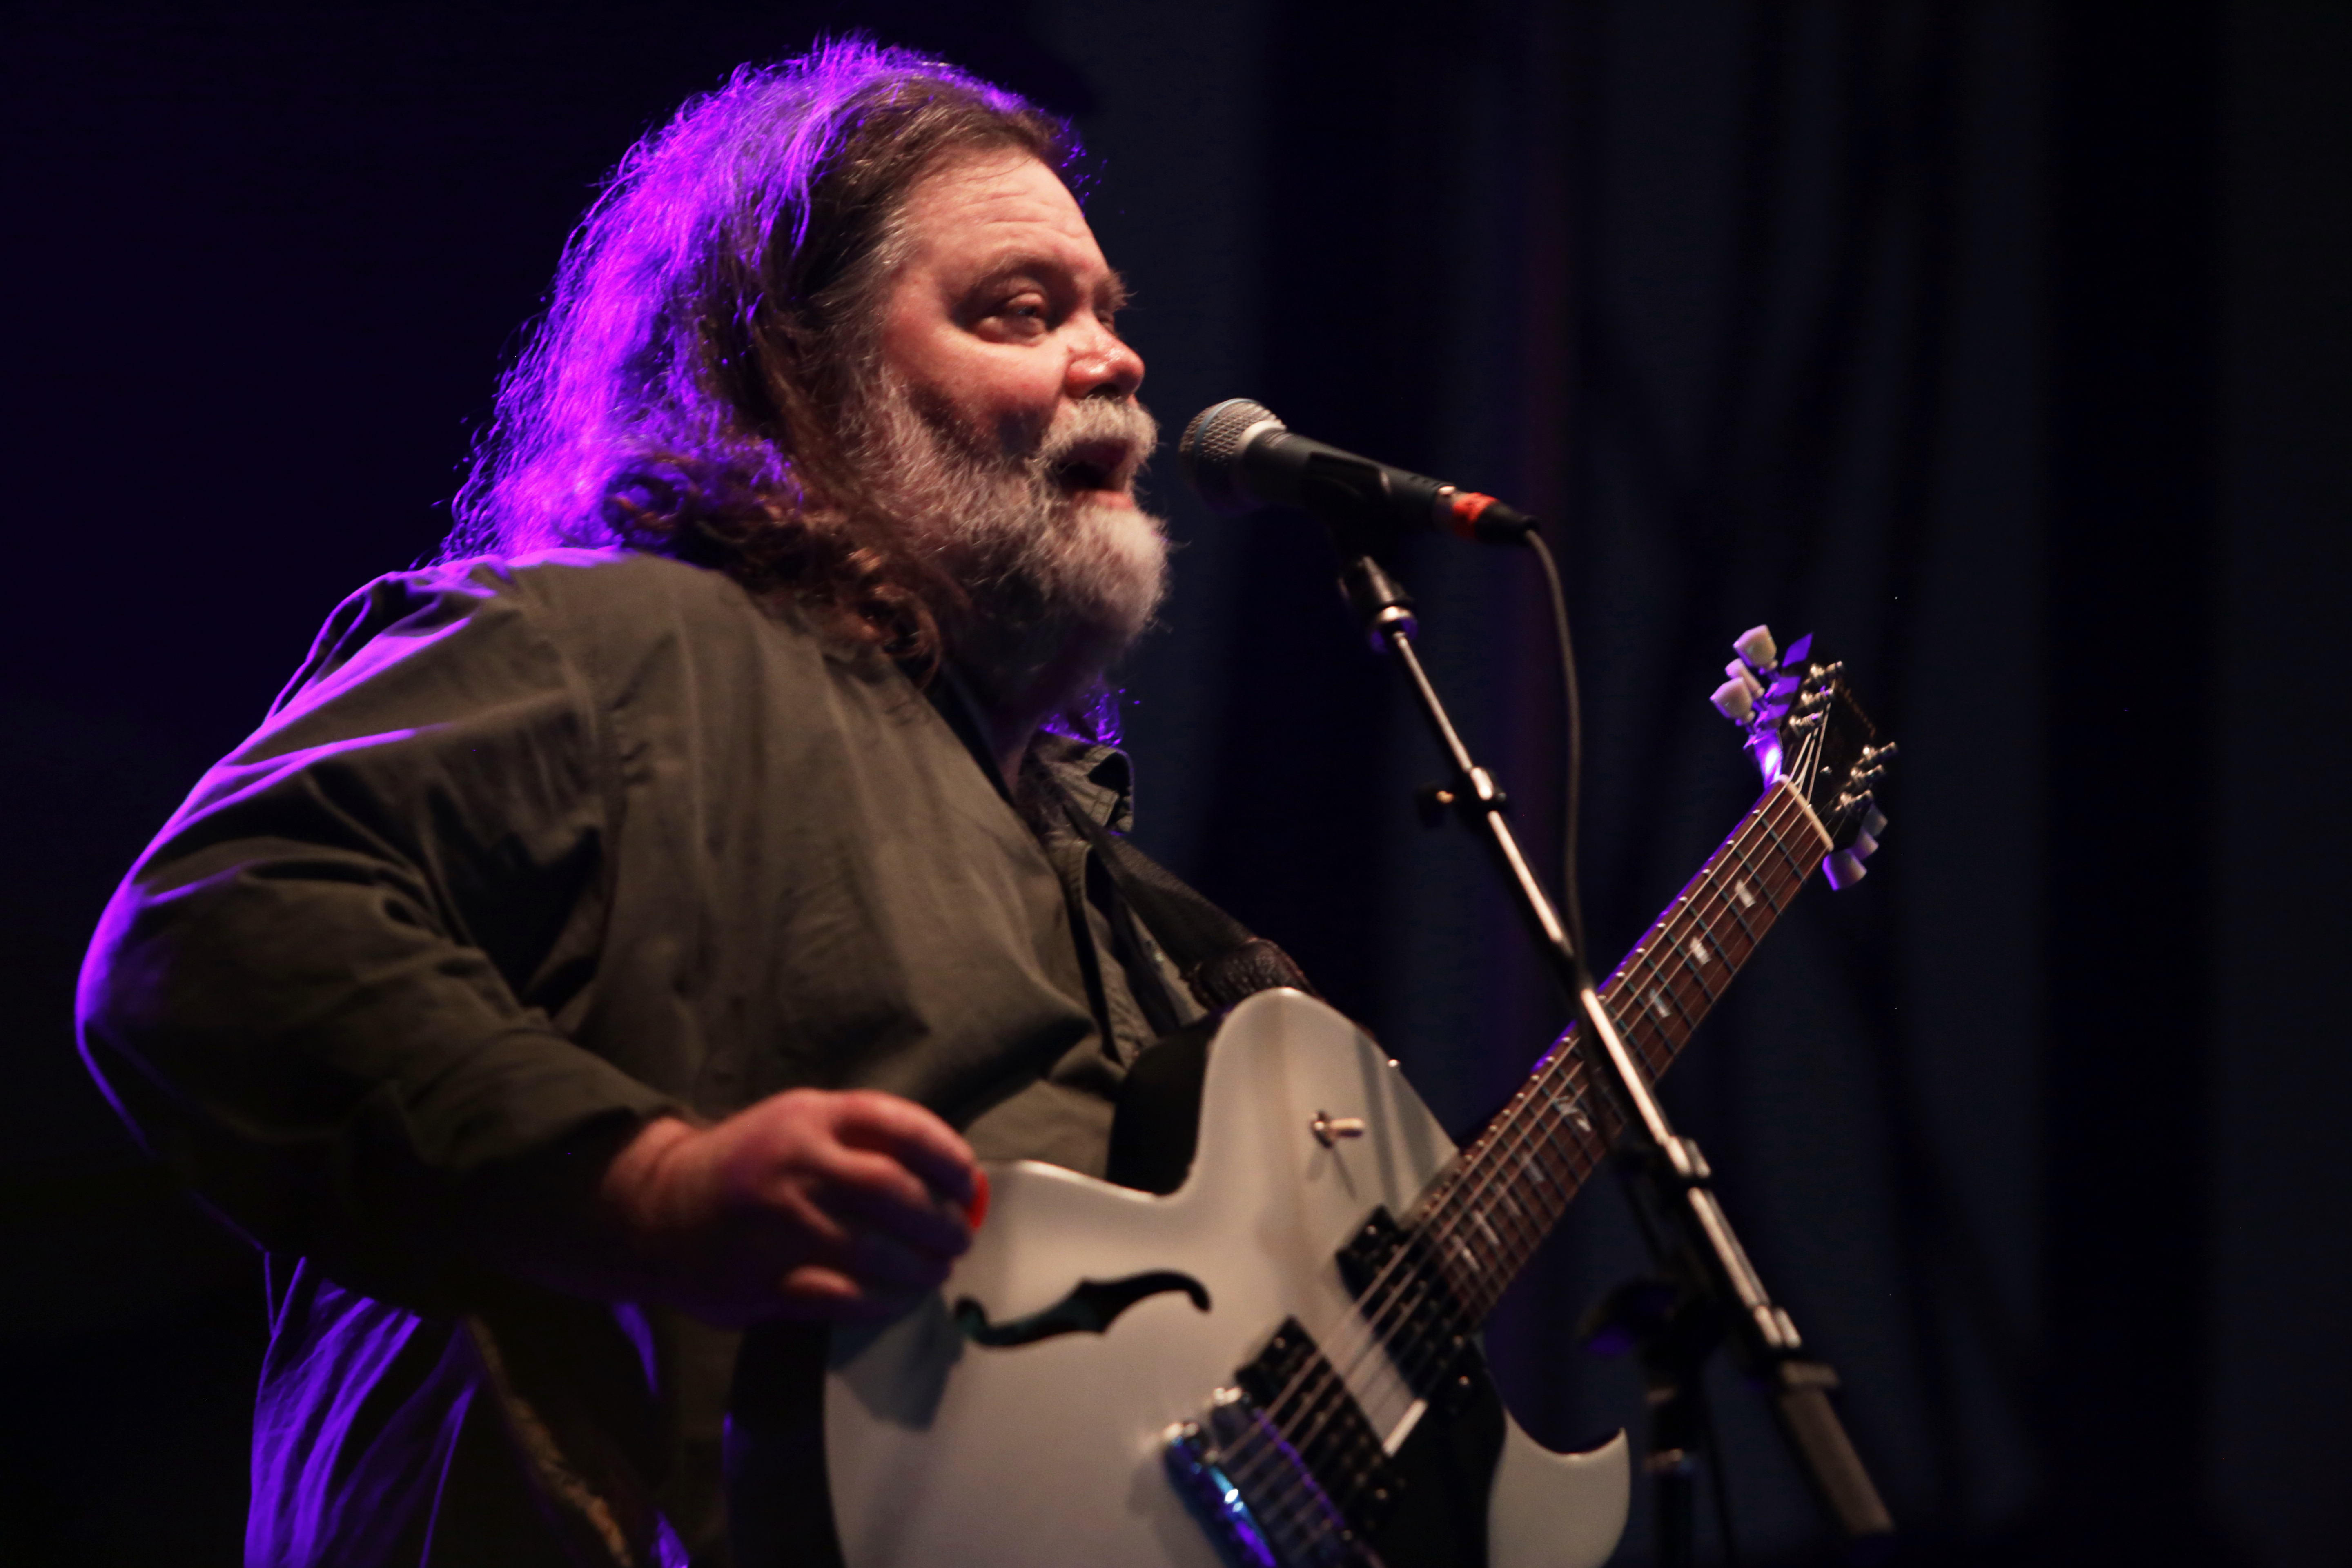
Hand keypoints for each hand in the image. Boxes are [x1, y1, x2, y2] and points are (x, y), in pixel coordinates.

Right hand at [599, 1090, 979, 1327]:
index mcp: (812, 1118)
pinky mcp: (767, 1280)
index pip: (904, 1129)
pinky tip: (896, 1300)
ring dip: (921, 1268)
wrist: (656, 1207)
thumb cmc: (748, 1164)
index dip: (950, 1158)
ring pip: (878, 1252)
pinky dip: (881, 1303)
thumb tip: (948, 1175)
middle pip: (898, 1195)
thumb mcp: (799, 1122)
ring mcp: (782, 1226)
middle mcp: (799, 1167)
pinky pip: (845, 1298)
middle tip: (960, 1236)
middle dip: (943, 1221)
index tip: (969, 1182)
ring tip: (934, 1271)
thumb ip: (864, 1138)